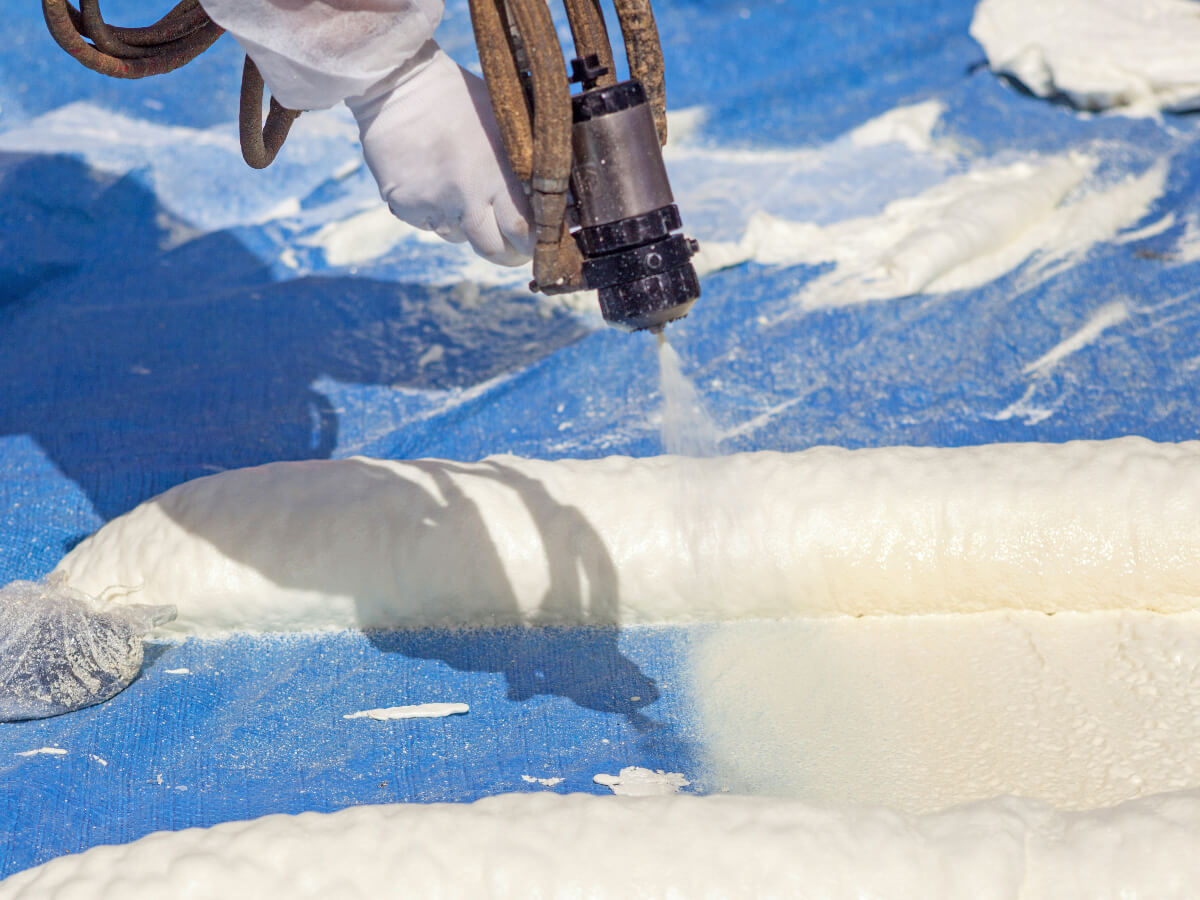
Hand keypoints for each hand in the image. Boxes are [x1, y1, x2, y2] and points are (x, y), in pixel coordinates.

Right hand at [347, 43, 534, 265]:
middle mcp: (468, 194)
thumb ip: (523, 163)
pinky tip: (431, 180)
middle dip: (505, 253)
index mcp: (499, 172)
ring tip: (460, 189)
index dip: (529, 244)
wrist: (398, 83)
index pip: (523, 229)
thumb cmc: (460, 99)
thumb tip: (548, 199)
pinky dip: (433, 211)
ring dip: (464, 225)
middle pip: (492, 248)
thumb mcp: (504, 123)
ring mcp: (434, 202)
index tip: (531, 244)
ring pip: (458, 236)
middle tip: (509, 248)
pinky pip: (428, 223)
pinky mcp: (406, 205)